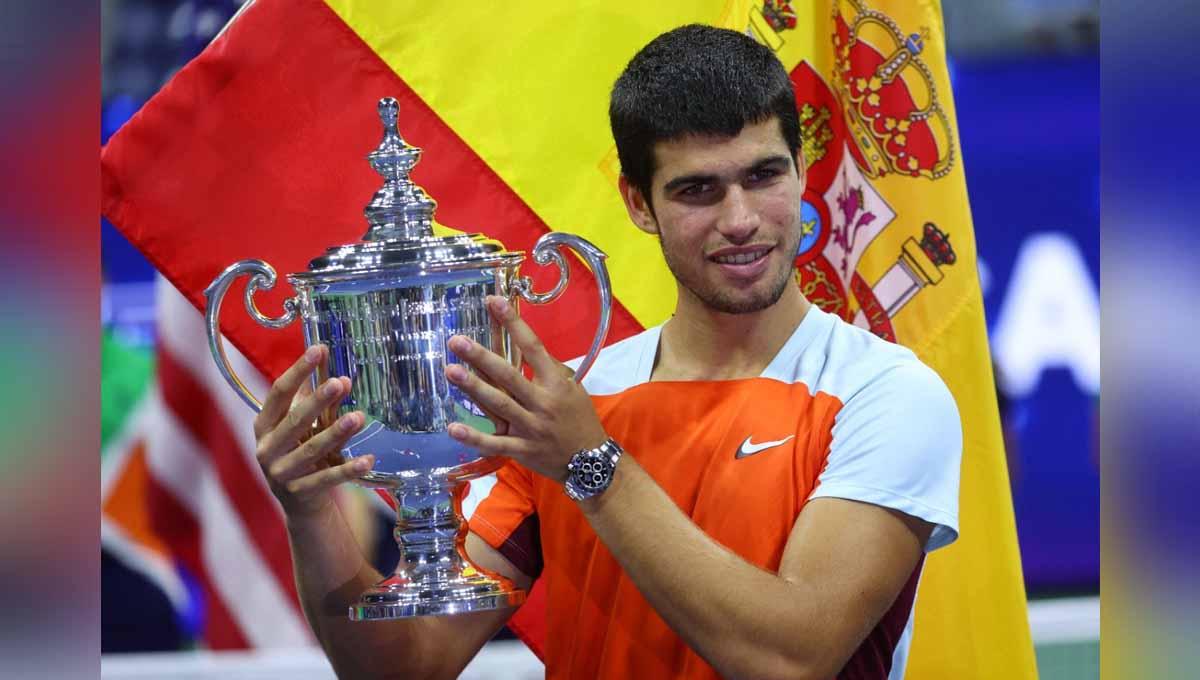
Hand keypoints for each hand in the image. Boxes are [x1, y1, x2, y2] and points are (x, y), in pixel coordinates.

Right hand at [252, 344, 371, 517]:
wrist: (299, 504)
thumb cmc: (300, 453)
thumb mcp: (303, 428)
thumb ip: (319, 405)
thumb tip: (343, 378)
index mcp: (264, 426)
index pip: (279, 393)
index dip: (298, 371)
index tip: (318, 350)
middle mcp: (267, 449)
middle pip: (294, 421)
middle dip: (317, 402)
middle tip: (339, 382)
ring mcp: (281, 473)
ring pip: (311, 450)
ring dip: (336, 433)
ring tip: (358, 418)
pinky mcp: (300, 492)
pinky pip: (327, 478)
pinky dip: (348, 469)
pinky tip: (368, 459)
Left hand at [444, 296, 607, 482]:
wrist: (590, 461)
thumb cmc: (579, 418)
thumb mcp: (573, 388)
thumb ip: (549, 369)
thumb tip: (523, 346)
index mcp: (555, 383)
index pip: (533, 347)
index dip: (513, 324)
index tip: (494, 302)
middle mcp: (542, 402)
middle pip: (508, 376)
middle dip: (482, 357)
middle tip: (457, 341)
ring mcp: (530, 427)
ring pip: (498, 405)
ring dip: (473, 388)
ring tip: (450, 371)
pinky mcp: (521, 450)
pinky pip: (494, 444)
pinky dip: (473, 437)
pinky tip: (452, 427)